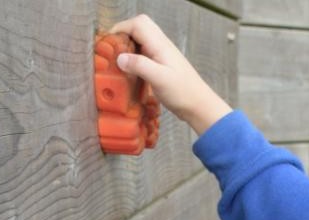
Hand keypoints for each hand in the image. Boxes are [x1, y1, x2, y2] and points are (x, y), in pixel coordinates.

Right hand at [108, 14, 232, 134]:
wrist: (199, 105)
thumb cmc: (183, 92)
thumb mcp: (160, 79)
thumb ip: (140, 66)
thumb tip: (120, 57)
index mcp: (160, 45)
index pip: (138, 24)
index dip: (121, 29)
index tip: (110, 44)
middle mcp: (160, 46)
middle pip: (139, 27)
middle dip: (123, 35)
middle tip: (112, 51)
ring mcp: (161, 55)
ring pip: (140, 40)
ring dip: (128, 46)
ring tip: (117, 61)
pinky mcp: (160, 65)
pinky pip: (143, 53)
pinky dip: (133, 57)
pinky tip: (129, 71)